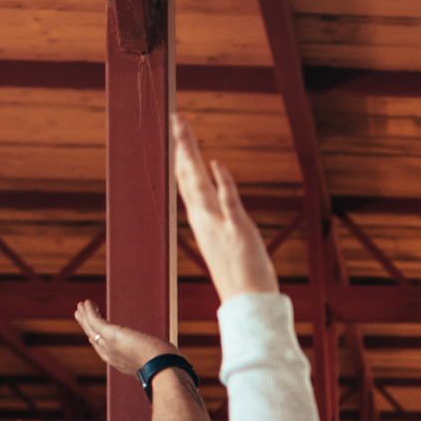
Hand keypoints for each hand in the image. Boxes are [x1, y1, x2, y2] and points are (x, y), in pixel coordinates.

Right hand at [75, 300, 177, 375]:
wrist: (163, 370)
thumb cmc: (167, 369)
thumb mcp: (161, 364)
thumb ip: (161, 362)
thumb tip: (176, 362)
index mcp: (123, 364)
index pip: (105, 351)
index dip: (98, 342)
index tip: (92, 335)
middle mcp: (112, 356)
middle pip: (94, 339)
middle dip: (88, 327)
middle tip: (81, 316)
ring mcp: (109, 345)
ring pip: (91, 329)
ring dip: (85, 316)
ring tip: (81, 306)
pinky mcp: (110, 334)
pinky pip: (94, 320)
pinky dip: (89, 311)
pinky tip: (87, 302)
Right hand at [172, 115, 277, 299]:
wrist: (247, 302)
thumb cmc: (239, 275)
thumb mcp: (223, 241)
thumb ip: (219, 218)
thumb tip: (218, 197)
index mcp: (201, 221)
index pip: (186, 182)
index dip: (180, 157)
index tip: (174, 134)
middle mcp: (204, 220)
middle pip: (187, 175)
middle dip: (180, 145)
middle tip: (172, 117)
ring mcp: (218, 224)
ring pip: (199, 182)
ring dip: (191, 154)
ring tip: (182, 128)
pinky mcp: (237, 230)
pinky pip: (228, 201)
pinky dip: (222, 182)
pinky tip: (218, 164)